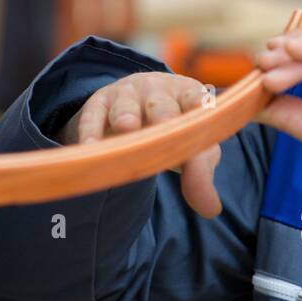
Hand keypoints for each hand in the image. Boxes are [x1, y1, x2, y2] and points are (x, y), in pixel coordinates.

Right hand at [60, 72, 223, 216]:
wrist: (136, 103)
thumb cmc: (173, 128)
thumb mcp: (192, 147)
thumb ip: (201, 174)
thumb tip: (211, 210)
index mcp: (188, 95)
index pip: (197, 100)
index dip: (200, 106)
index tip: (204, 115)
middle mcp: (157, 90)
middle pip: (162, 106)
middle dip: (164, 117)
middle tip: (164, 133)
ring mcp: (126, 94)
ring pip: (126, 105)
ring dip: (126, 115)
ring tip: (127, 128)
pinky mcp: (99, 102)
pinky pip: (94, 115)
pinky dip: (91, 130)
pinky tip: (90, 147)